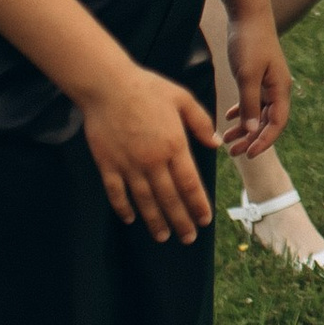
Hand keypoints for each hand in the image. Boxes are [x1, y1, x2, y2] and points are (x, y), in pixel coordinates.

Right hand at [76, 57, 219, 242]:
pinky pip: (116, 193)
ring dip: (155, 221)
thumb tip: (215, 144)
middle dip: (180, 221)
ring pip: (144, 201)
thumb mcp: (183, 99)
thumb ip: (201, 123)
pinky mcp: (107, 164)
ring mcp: (128, 165)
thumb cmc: (147, 88)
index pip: (190, 184)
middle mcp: (152, 161)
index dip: (198, 205)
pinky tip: (130, 219)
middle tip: (188, 238)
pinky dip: (123, 208)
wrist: (108, 86)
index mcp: (174, 146)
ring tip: (163, 236)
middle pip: (169, 198)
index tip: (204, 220)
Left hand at [223, 9, 291, 156]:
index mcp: (279, 89)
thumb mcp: (247, 75)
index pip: (277, 123)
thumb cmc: (250, 43)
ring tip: (228, 140)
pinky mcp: (257, 76)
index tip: (248, 154)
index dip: (264, 141)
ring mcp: (267, 82)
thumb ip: (249, 103)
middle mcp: (277, 88)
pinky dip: (242, 112)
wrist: (248, 15)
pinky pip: (252, 101)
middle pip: (267, 122)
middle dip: (251, 139)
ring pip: (258, 113)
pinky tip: (229, 118)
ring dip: (245, 128)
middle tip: (233, 153)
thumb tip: (251, 131)